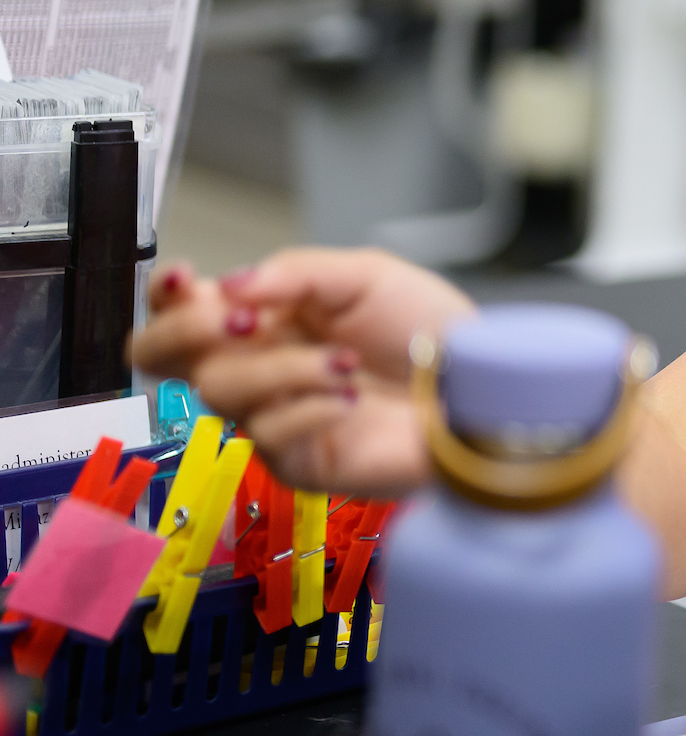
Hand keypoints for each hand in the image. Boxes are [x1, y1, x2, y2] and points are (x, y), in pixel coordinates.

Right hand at [131, 249, 477, 495]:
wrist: (475, 384)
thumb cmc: (425, 330)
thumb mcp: (364, 276)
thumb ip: (295, 272)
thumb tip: (229, 285)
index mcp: (263, 319)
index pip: (178, 310)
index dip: (164, 296)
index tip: (186, 280)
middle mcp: (255, 367)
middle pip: (160, 358)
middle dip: (186, 331)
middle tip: (242, 321)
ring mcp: (269, 417)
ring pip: (221, 390)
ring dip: (285, 367)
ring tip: (347, 362)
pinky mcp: (295, 463)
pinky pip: (268, 435)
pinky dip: (312, 407)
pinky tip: (352, 399)